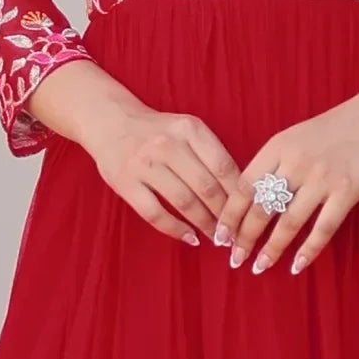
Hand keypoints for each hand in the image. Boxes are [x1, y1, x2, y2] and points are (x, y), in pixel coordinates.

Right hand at [82, 99, 245, 247]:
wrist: (111, 121)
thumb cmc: (158, 131)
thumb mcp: (187, 129)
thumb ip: (210, 154)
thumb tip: (239, 194)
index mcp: (189, 128)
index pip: (224, 167)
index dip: (239, 195)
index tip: (248, 213)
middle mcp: (167, 144)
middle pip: (206, 187)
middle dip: (224, 215)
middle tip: (235, 232)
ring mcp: (144, 164)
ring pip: (184, 202)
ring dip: (204, 224)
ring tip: (216, 237)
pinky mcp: (125, 182)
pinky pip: (155, 213)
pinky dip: (176, 229)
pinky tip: (190, 237)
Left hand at [222, 89, 358, 275]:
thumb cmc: (331, 129)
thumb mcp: (293, 137)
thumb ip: (271, 163)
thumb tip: (247, 200)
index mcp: (278, 147)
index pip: (244, 187)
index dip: (230, 215)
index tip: (220, 236)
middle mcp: (296, 163)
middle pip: (262, 208)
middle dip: (245, 238)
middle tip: (235, 258)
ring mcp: (323, 178)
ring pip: (289, 223)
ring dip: (272, 249)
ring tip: (259, 267)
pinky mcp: (347, 192)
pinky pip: (323, 228)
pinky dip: (308, 250)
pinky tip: (296, 265)